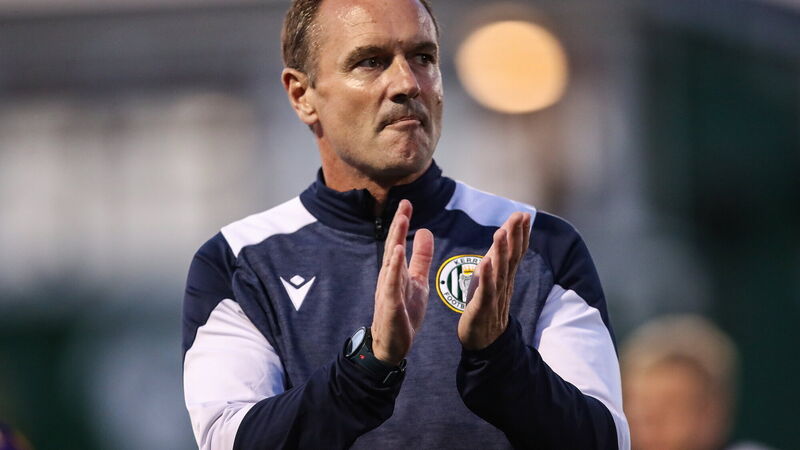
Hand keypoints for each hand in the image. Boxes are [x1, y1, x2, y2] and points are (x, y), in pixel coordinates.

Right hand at [371, 200, 433, 365]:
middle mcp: (389, 277)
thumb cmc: (403, 313)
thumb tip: (425, 231)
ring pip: (391, 261)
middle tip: (404, 204)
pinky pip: (390, 283)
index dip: (403, 223)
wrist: (392, 345)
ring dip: (395, 240)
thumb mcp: (417, 280)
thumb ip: (421, 257)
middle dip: (399, 225)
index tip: (407, 203)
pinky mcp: (389, 304)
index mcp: (397, 271)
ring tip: (401, 220)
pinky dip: (393, 268)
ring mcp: (387, 290)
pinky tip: (397, 253)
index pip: (399, 242)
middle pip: (393, 246)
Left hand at [458, 212, 530, 349]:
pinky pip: (485, 291)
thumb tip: (504, 234)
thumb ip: (499, 258)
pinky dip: (487, 277)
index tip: (524, 214)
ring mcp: (494, 295)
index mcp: (505, 276)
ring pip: (500, 271)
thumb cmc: (485, 304)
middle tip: (520, 216)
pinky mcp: (482, 307)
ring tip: (501, 232)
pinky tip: (485, 264)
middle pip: (511, 257)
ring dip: (501, 251)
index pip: (516, 252)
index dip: (520, 233)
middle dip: (516, 236)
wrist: (483, 340)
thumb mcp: (493, 278)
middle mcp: (503, 283)